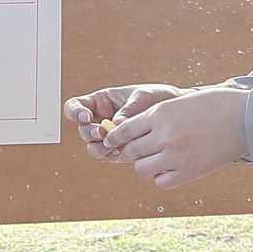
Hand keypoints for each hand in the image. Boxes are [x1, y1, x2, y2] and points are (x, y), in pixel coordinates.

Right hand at [63, 84, 185, 158]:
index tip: (86, 116)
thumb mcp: (143, 96)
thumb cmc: (157, 97)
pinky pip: (110, 156)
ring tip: (113, 145)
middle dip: (90, 133)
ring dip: (100, 147)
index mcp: (101, 101)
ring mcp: (110, 136)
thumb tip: (116, 124)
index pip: (76, 107)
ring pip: (94, 147)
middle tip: (102, 133)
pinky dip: (113, 155)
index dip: (76, 112)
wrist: (177, 112)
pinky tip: (122, 152)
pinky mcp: (121, 149)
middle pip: (83, 130)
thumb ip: (129, 110)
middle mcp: (101, 119)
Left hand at [103, 85, 250, 188]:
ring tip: (156, 159)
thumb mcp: (180, 102)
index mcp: (160, 114)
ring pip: (142, 169)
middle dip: (132, 151)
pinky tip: (170, 169)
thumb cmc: (215, 104)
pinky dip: (161, 177)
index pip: (124, 130)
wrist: (245, 117)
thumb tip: (133, 132)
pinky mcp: (189, 172)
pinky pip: (161, 182)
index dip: (115, 137)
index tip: (112, 141)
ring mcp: (176, 156)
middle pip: (131, 151)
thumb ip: (158, 116)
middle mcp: (164, 135)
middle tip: (137, 150)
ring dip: (145, 164)